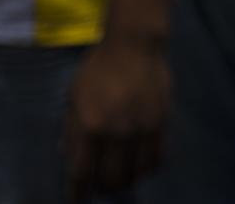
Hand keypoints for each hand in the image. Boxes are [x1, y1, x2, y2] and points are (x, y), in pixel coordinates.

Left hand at [63, 32, 169, 199]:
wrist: (133, 45)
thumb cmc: (97, 70)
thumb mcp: (74, 98)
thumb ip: (73, 129)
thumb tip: (72, 159)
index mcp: (89, 125)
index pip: (81, 173)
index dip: (78, 192)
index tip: (77, 198)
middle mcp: (116, 131)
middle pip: (111, 178)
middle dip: (103, 188)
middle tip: (100, 186)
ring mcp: (141, 127)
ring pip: (136, 173)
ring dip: (127, 181)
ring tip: (122, 178)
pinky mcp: (162, 122)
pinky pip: (158, 157)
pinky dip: (148, 168)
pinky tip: (141, 166)